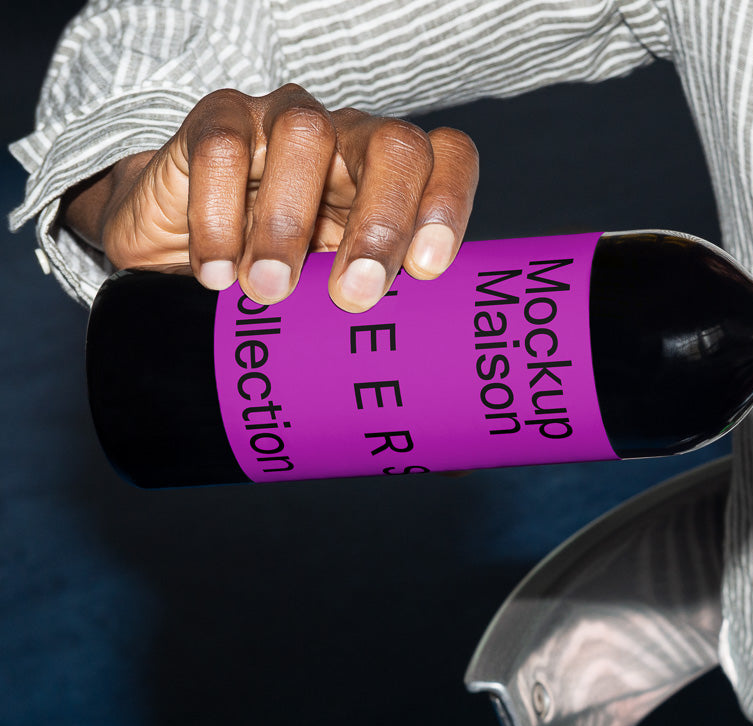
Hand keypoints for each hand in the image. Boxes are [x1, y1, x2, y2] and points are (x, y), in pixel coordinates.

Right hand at [60, 83, 477, 311]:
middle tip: (354, 296)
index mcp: (402, 180)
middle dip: (381, 222)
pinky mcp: (216, 123)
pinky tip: (217, 274)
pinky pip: (222, 147)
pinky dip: (219, 213)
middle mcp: (353, 140)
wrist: (177, 250)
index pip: (448, 159)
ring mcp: (285, 122)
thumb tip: (451, 453)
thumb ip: (386, 350)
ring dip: (288, 221)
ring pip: (306, 135)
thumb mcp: (337, 311)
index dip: (449, 203)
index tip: (431, 271)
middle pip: (395, 147)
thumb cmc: (287, 284)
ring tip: (269, 292)